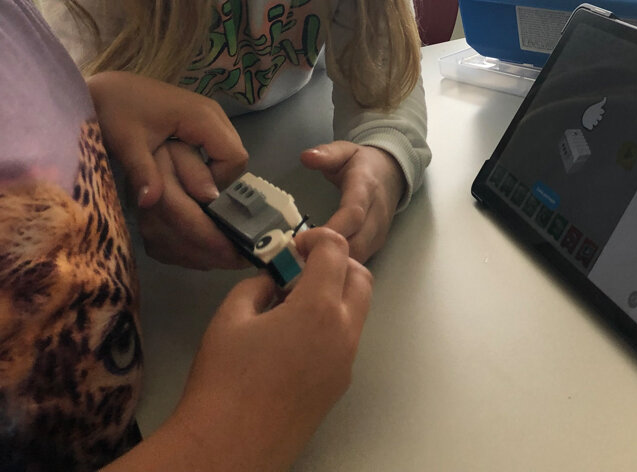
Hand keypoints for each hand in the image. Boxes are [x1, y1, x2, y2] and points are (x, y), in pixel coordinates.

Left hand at [86, 72, 248, 268]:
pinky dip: (206, 162)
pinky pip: (217, 145)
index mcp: (203, 116)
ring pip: (228, 151)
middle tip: (184, 192)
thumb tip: (150, 203)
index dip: (218, 182)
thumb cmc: (115, 112)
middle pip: (236, 156)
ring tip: (181, 182)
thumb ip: (143, 172)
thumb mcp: (127, 144)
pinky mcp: (200, 118)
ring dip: (212, 172)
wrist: (106, 90)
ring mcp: (209, 113)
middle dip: (216, 180)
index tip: (189, 194)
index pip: (235, 158)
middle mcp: (213, 112)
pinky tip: (180, 169)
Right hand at [145, 228, 372, 471]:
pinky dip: (331, 323)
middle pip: (361, 277)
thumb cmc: (224, 380)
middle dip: (336, 262)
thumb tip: (275, 279)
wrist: (227, 449)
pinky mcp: (338, 387)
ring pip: (358, 310)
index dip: (315, 238)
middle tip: (301, 267)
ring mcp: (345, 363)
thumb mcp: (231, 316)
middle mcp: (343, 333)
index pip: (336, 251)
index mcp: (319, 309)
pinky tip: (293, 335)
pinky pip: (346, 340)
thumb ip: (259, 285)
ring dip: (336, 293)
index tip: (293, 247)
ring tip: (293, 303)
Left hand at [300, 142, 404, 263]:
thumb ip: (326, 153)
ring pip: (359, 258)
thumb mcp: (345, 150)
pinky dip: (340, 271)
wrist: (392, 173)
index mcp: (366, 188)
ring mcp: (378, 233)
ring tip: (304, 267)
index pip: (353, 213)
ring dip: (333, 267)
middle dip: (328, 257)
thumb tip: (306, 157)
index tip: (304, 241)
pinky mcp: (377, 245)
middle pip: (356, 244)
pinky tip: (318, 270)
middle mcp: (376, 215)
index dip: (331, 230)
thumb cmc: (362, 163)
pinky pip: (360, 263)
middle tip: (296, 261)